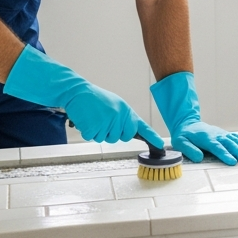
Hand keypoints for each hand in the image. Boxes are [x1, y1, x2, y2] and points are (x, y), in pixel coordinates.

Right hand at [3, 45, 161, 145]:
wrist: (77, 92)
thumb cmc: (95, 99)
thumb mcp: (114, 104)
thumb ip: (123, 117)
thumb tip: (130, 131)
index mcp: (126, 110)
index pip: (140, 126)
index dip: (151, 136)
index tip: (160, 145)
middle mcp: (119, 116)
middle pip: (121, 137)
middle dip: (112, 133)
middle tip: (103, 120)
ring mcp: (107, 122)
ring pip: (106, 139)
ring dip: (98, 132)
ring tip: (94, 117)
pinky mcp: (94, 126)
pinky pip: (92, 137)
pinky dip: (87, 131)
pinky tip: (86, 119)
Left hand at [169, 120, 237, 164]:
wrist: (188, 123)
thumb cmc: (184, 135)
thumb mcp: (180, 142)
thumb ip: (189, 150)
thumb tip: (199, 158)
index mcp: (206, 138)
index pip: (217, 147)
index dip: (225, 154)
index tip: (233, 161)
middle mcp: (217, 135)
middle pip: (230, 144)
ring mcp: (222, 134)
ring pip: (236, 140)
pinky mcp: (225, 134)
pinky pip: (237, 138)